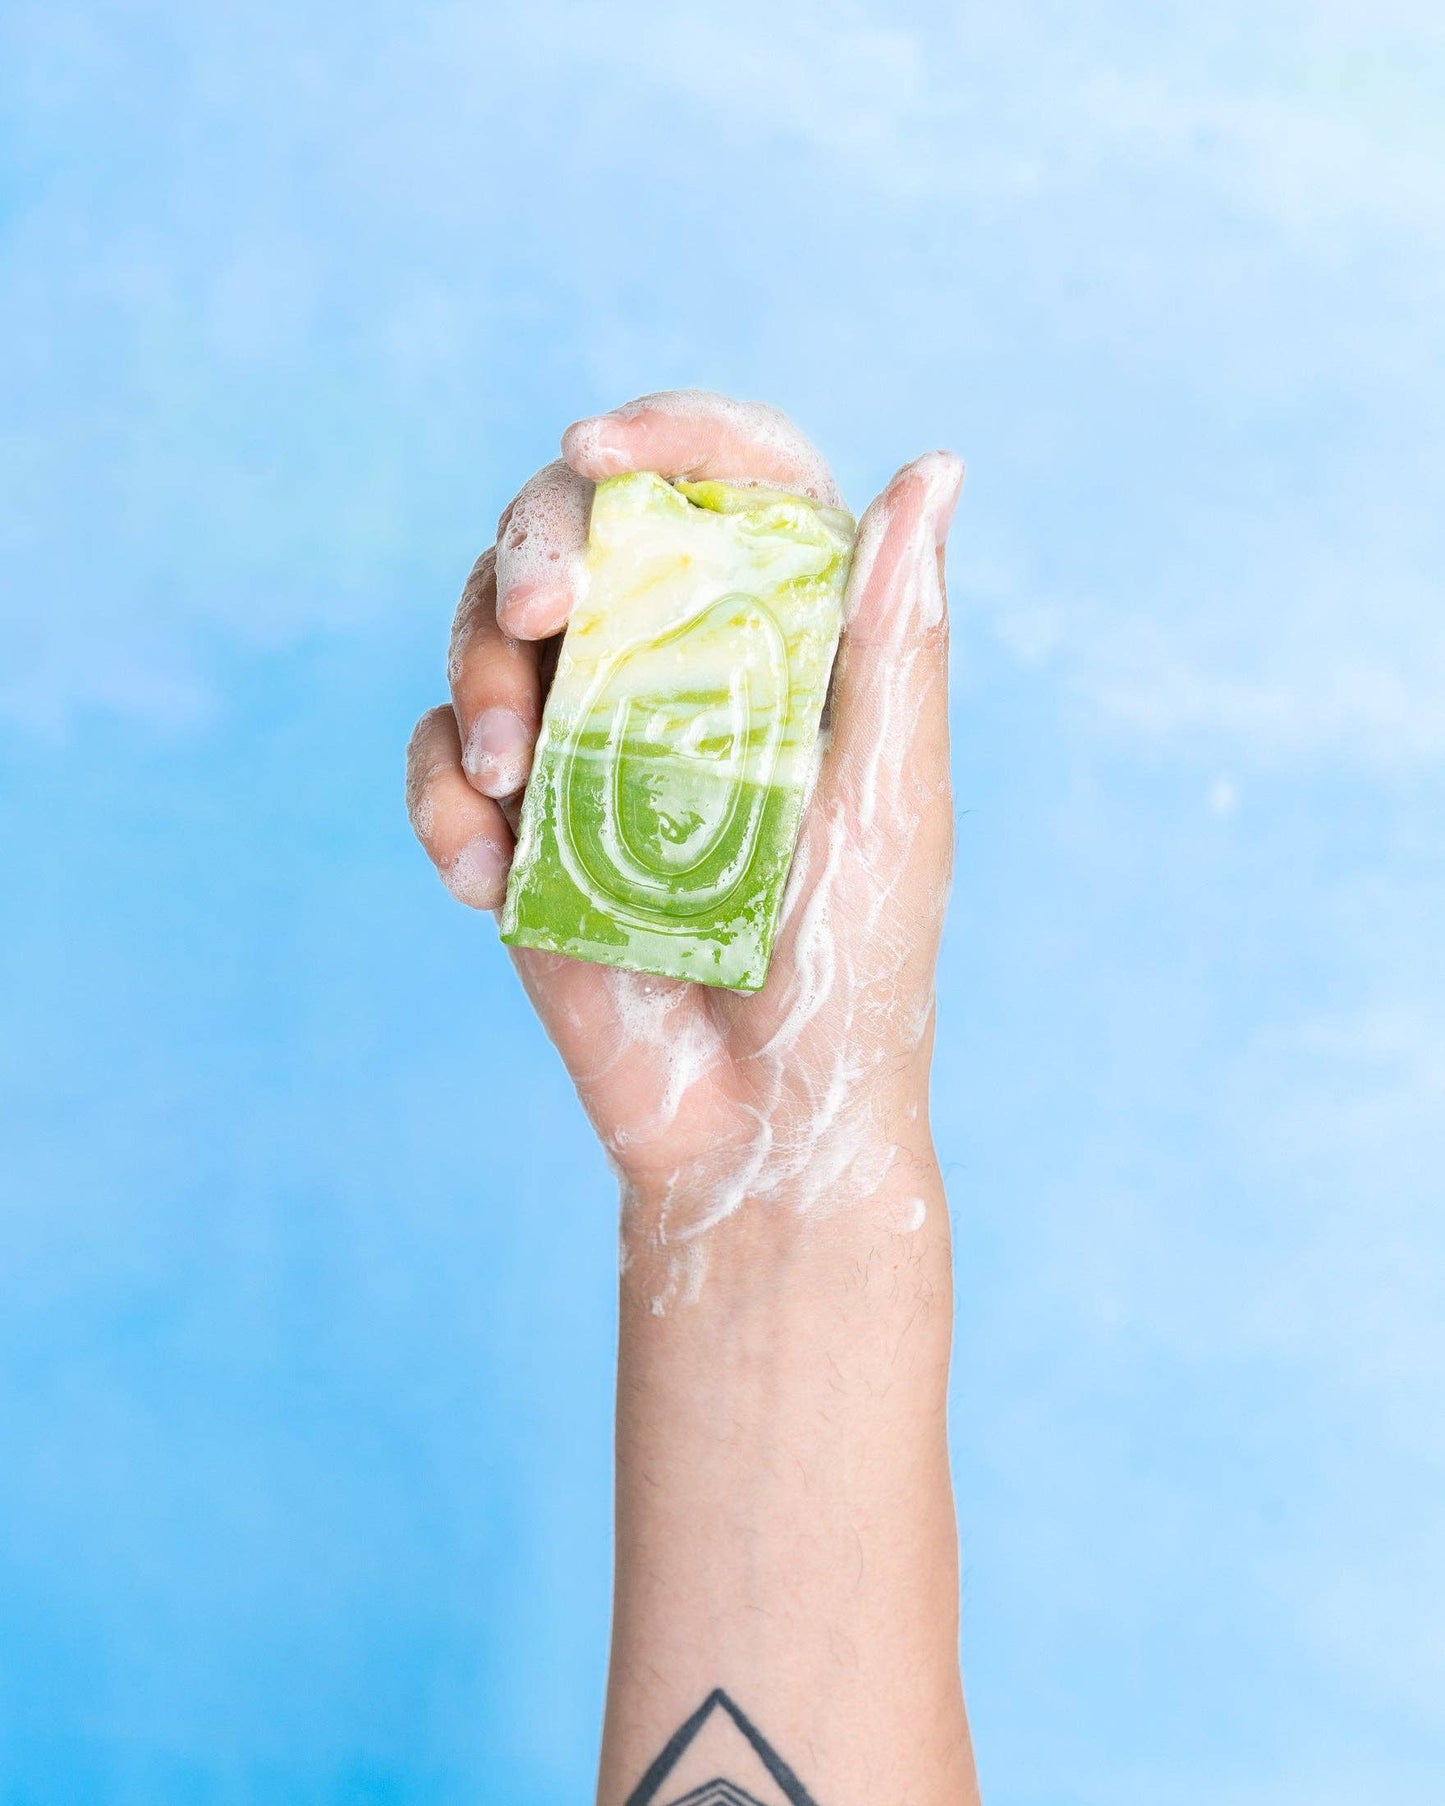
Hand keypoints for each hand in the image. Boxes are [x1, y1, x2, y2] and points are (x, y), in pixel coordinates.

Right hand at [406, 391, 962, 1306]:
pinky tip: (489, 881)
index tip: (600, 448)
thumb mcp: (888, 803)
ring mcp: (587, 740)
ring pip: (486, 629)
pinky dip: (443, 801)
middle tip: (535, 618)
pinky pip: (440, 759)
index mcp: (784, 639)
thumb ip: (897, 640)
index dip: (667, 432)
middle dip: (532, 547)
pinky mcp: (518, 821)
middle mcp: (678, 667)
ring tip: (508, 780)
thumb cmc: (851, 969)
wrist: (756, 1129)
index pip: (729, 479)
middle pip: (576, 530)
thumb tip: (935, 467)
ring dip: (474, 678)